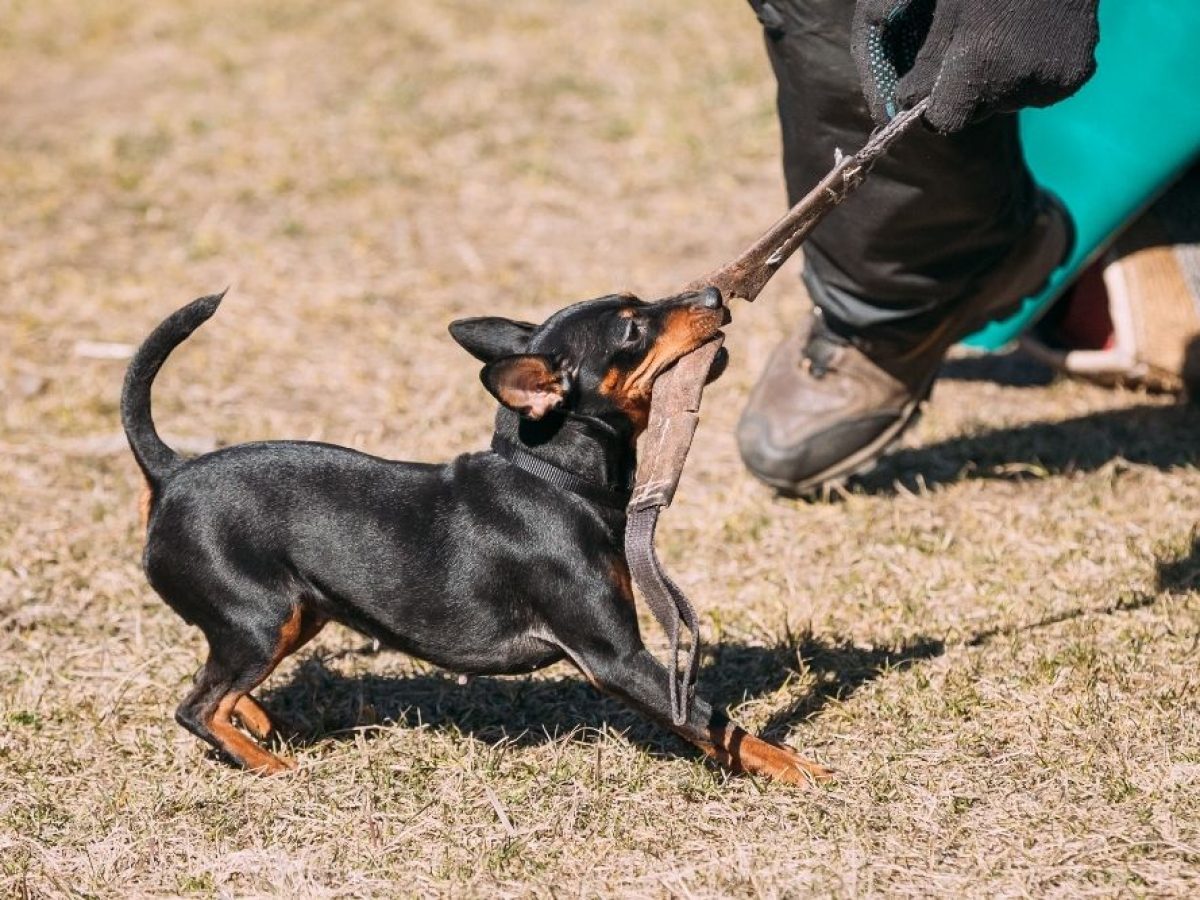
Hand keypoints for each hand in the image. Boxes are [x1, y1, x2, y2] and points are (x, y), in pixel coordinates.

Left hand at [851, 0, 1099, 132]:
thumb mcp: (946, 9)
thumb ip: (925, 61)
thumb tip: (903, 102)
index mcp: (983, 63)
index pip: (945, 121)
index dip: (934, 104)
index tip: (934, 81)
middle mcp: (1021, 82)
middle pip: (976, 112)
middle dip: (967, 89)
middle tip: (976, 42)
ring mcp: (1054, 81)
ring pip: (1006, 102)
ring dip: (999, 81)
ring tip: (1006, 33)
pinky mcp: (1076, 76)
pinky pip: (1039, 91)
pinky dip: (1030, 74)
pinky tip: (1032, 37)